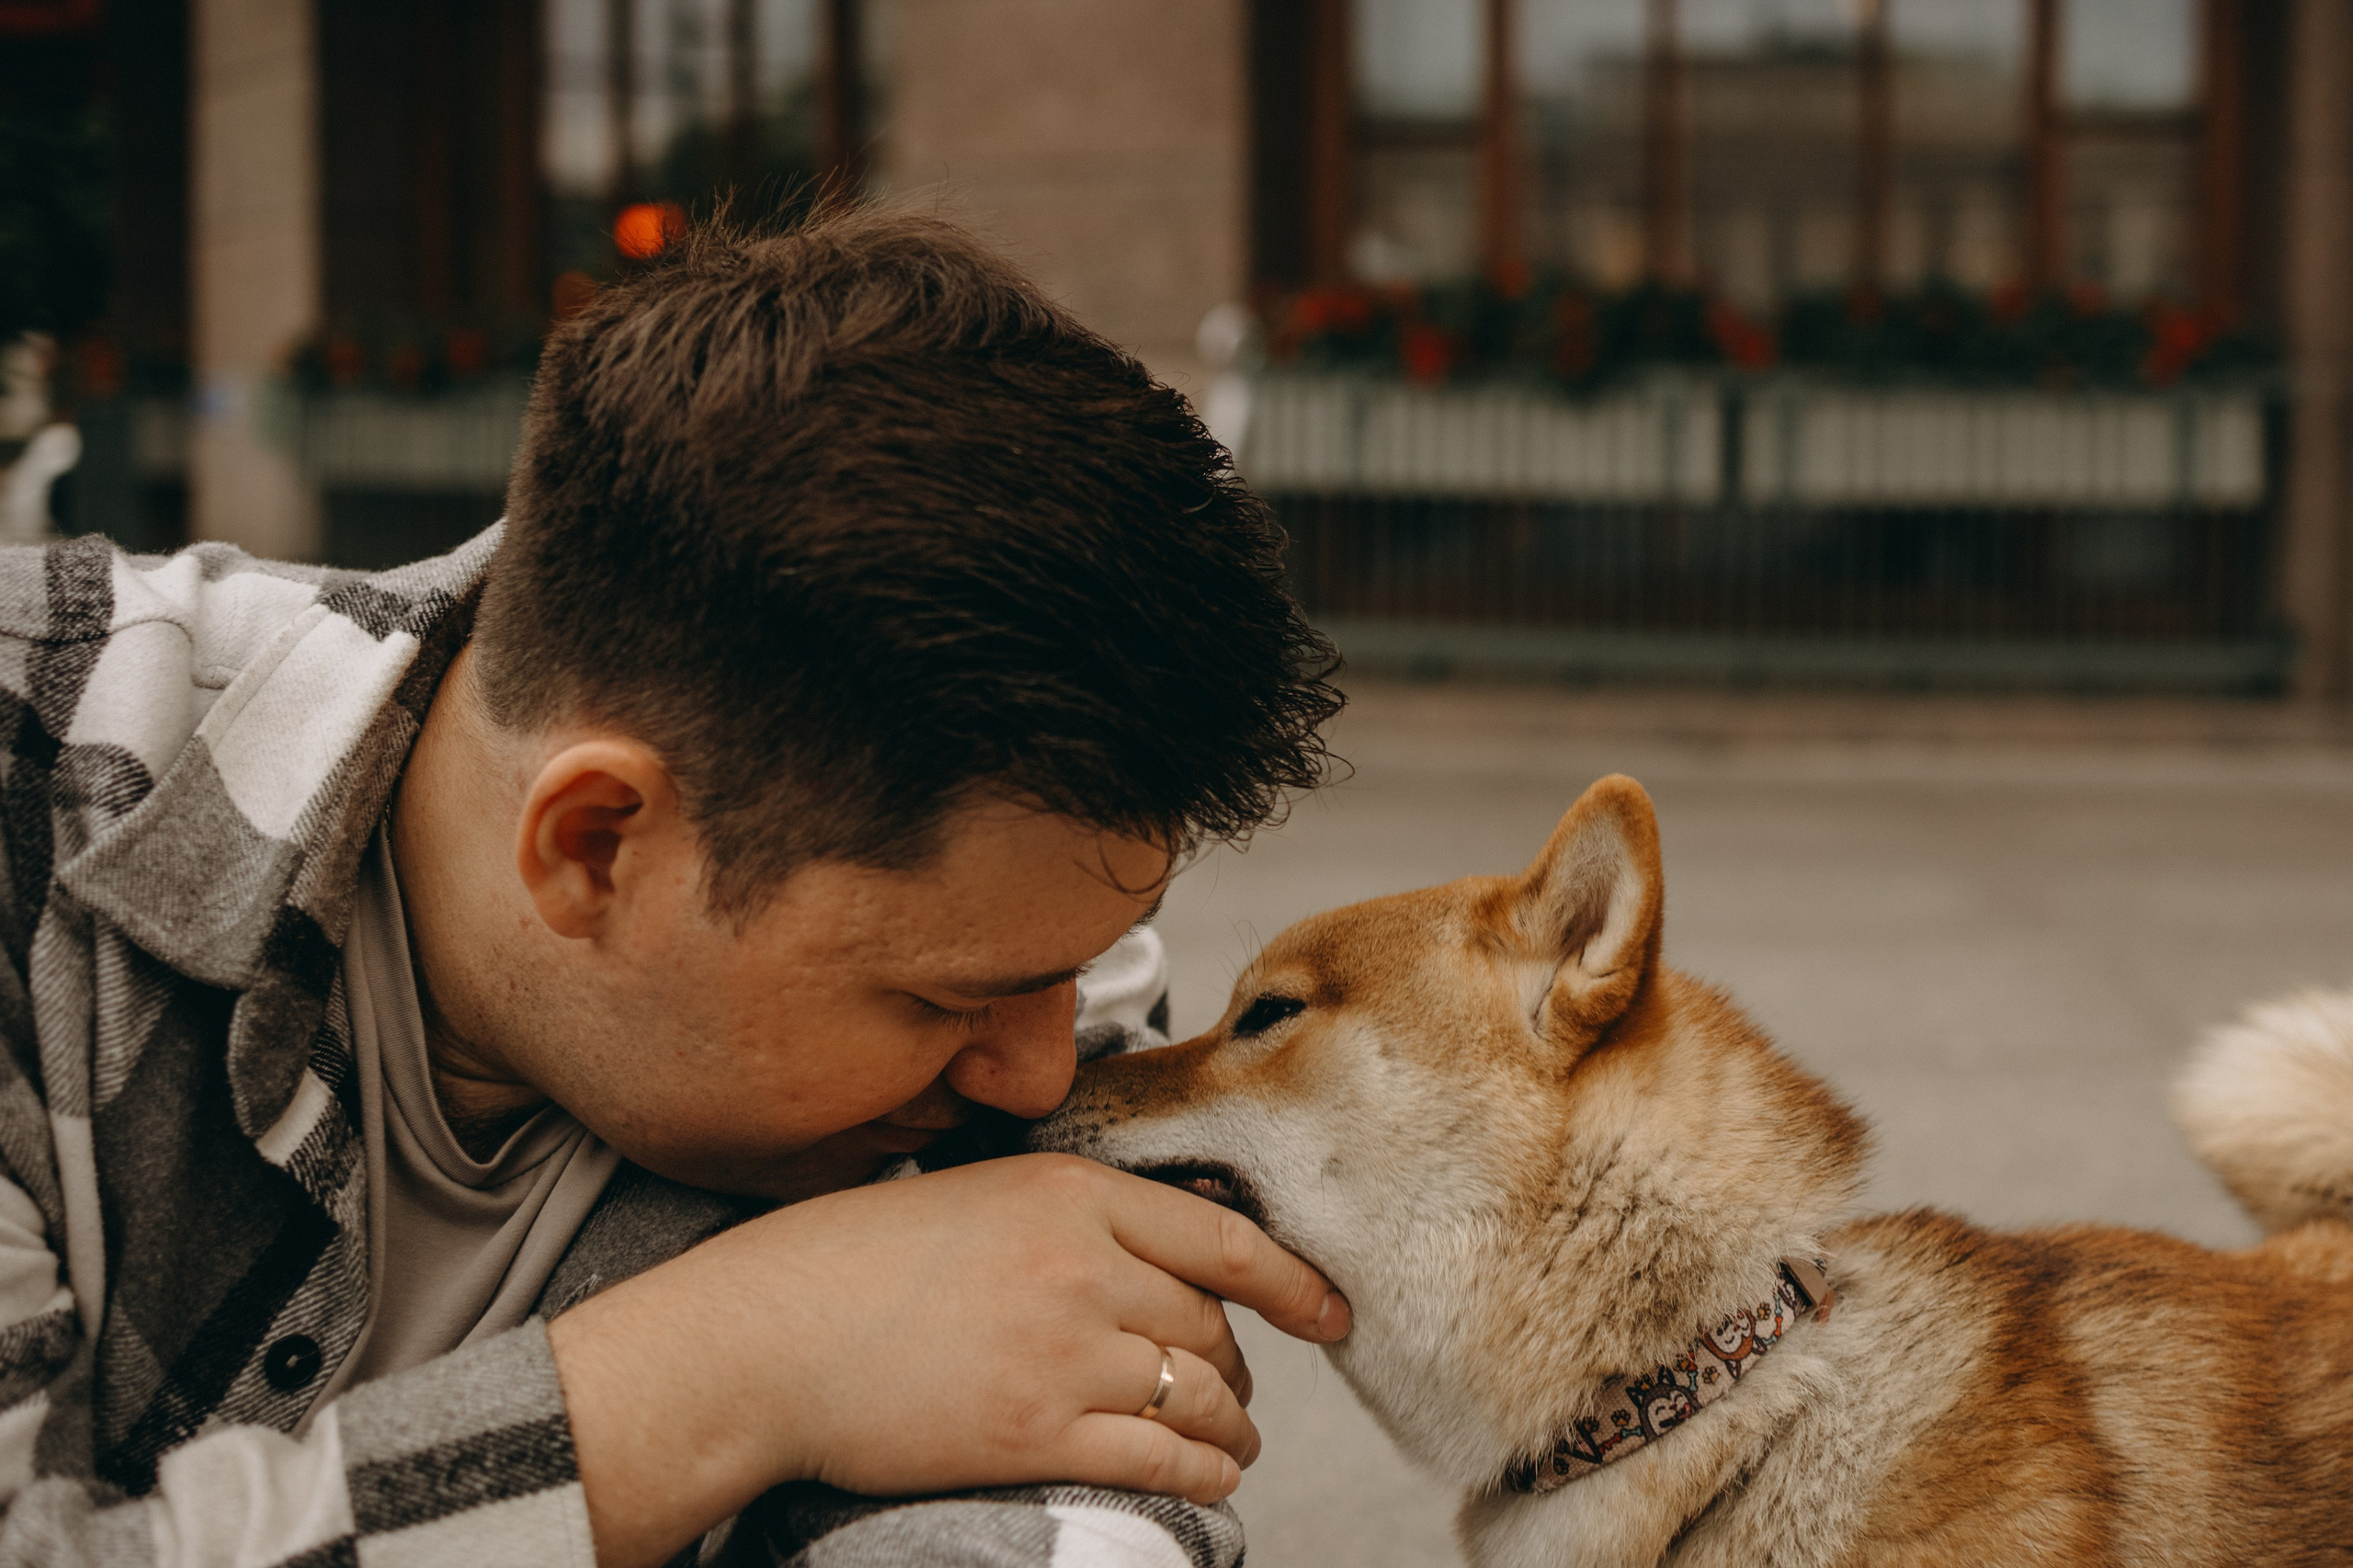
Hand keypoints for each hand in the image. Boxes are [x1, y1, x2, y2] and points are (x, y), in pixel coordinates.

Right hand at [547, 1154, 1350, 1567]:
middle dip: (1238, 1360)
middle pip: (1213, 1321)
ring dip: (1232, 1424)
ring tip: (1235, 1438)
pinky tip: (1214, 1476)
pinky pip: (1165, 1457)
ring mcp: (1066, 1352)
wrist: (766, 1336)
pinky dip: (1206, 1472)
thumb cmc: (848, 1263)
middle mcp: (1084, 1266)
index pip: (1222, 1237)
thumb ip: (1064, 1216)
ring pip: (1201, 1393)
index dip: (1294, 1280)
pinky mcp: (1040, 1432)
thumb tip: (1144, 1251)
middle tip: (1238, 1380)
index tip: (1330, 1304)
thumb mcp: (970, 1196)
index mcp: (1069, 1193)